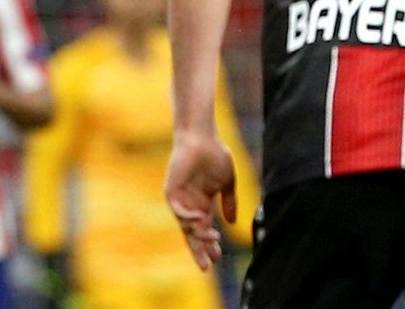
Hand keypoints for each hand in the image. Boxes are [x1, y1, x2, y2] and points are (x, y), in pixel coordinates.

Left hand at [164, 131, 235, 271]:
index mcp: (202, 204)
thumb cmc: (216, 156)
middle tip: (208, 265)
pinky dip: (188, 217)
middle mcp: (189, 206)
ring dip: (198, 234)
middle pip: (193, 234)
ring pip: (187, 224)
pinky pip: (179, 210)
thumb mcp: (227, 183)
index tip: (219, 257)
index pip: (204, 230)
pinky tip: (200, 221)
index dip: (210, 244)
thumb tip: (233, 222)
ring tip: (211, 241)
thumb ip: (229, 202)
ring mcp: (180, 200)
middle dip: (200, 249)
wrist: (203, 138)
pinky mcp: (172, 192)